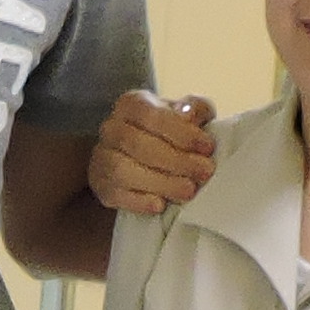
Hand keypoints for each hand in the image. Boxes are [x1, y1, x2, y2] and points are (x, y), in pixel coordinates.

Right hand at [91, 90, 218, 215]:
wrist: (143, 156)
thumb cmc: (170, 132)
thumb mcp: (188, 114)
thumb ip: (195, 109)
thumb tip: (189, 115)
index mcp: (131, 104)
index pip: (152, 116)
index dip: (182, 133)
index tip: (208, 147)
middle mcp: (111, 128)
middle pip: (138, 144)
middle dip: (176, 160)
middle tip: (204, 172)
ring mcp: (102, 158)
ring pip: (124, 171)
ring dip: (160, 183)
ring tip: (188, 191)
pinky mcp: (101, 185)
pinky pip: (116, 195)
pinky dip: (138, 201)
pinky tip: (160, 205)